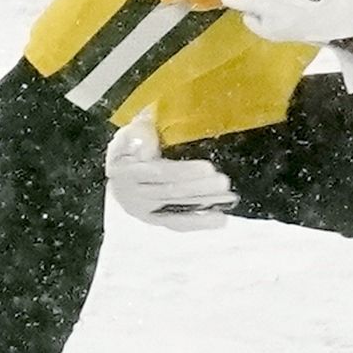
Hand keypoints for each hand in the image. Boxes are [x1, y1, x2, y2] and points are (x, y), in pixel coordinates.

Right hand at [105, 119, 239, 231]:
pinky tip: (220, 218)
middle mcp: (131, 194)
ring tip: (229, 198)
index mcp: (124, 170)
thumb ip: (138, 135)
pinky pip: (177, 223)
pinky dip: (199, 222)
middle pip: (169, 192)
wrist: (125, 162)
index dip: (183, 172)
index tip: (208, 168)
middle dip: (199, 188)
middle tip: (224, 182)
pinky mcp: (155, 219)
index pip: (156, 173)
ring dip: (204, 204)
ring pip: (176, 208)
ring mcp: (143, 209)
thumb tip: (146, 149)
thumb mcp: (133, 130)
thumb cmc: (135, 141)